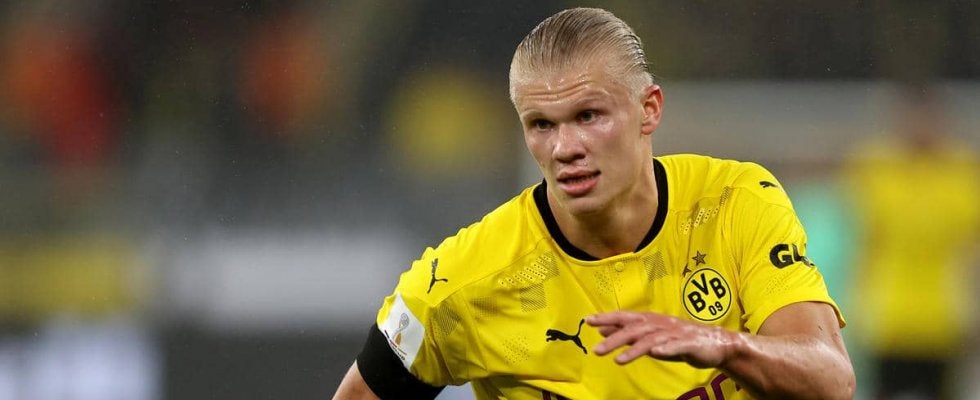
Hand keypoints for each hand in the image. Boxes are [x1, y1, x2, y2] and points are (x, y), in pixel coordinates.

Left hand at [587, 311, 738, 367]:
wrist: (713, 343)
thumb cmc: (677, 339)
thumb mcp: (649, 336)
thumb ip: (627, 333)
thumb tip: (603, 330)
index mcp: (649, 321)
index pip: (624, 317)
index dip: (607, 318)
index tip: (589, 321)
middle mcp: (659, 324)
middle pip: (634, 330)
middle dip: (614, 339)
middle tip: (597, 350)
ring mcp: (674, 333)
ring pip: (651, 340)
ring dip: (634, 349)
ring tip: (619, 360)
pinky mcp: (688, 343)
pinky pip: (676, 345)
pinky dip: (666, 348)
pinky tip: (656, 353)